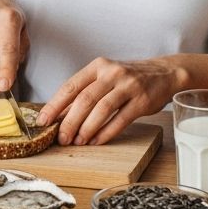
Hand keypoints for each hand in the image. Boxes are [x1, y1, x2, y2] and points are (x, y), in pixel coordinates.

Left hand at [38, 57, 184, 146]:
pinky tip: (96, 141)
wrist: (164, 73)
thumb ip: (85, 92)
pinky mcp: (142, 101)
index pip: (70, 86)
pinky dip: (106, 133)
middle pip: (84, 99)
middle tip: (61, 138)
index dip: (54, 105)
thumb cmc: (128, 78)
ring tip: (78, 142)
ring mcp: (128, 86)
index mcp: (97, 66)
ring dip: (87, 129)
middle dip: (69, 122)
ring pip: (102, 110)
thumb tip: (61, 116)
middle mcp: (112, 73)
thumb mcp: (105, 77)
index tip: (43, 121)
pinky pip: (120, 119)